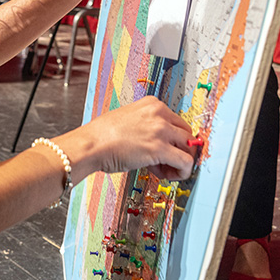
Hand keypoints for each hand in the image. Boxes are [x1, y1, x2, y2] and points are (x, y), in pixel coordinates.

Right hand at [58, 96, 196, 180]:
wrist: (90, 144)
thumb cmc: (101, 136)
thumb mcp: (127, 119)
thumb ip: (145, 126)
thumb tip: (156, 143)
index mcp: (151, 104)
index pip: (177, 122)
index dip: (172, 140)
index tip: (164, 150)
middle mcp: (159, 113)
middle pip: (187, 134)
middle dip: (180, 150)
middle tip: (166, 163)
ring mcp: (161, 130)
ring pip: (189, 148)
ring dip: (181, 162)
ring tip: (165, 171)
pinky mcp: (160, 148)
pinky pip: (185, 162)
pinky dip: (182, 172)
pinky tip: (168, 176)